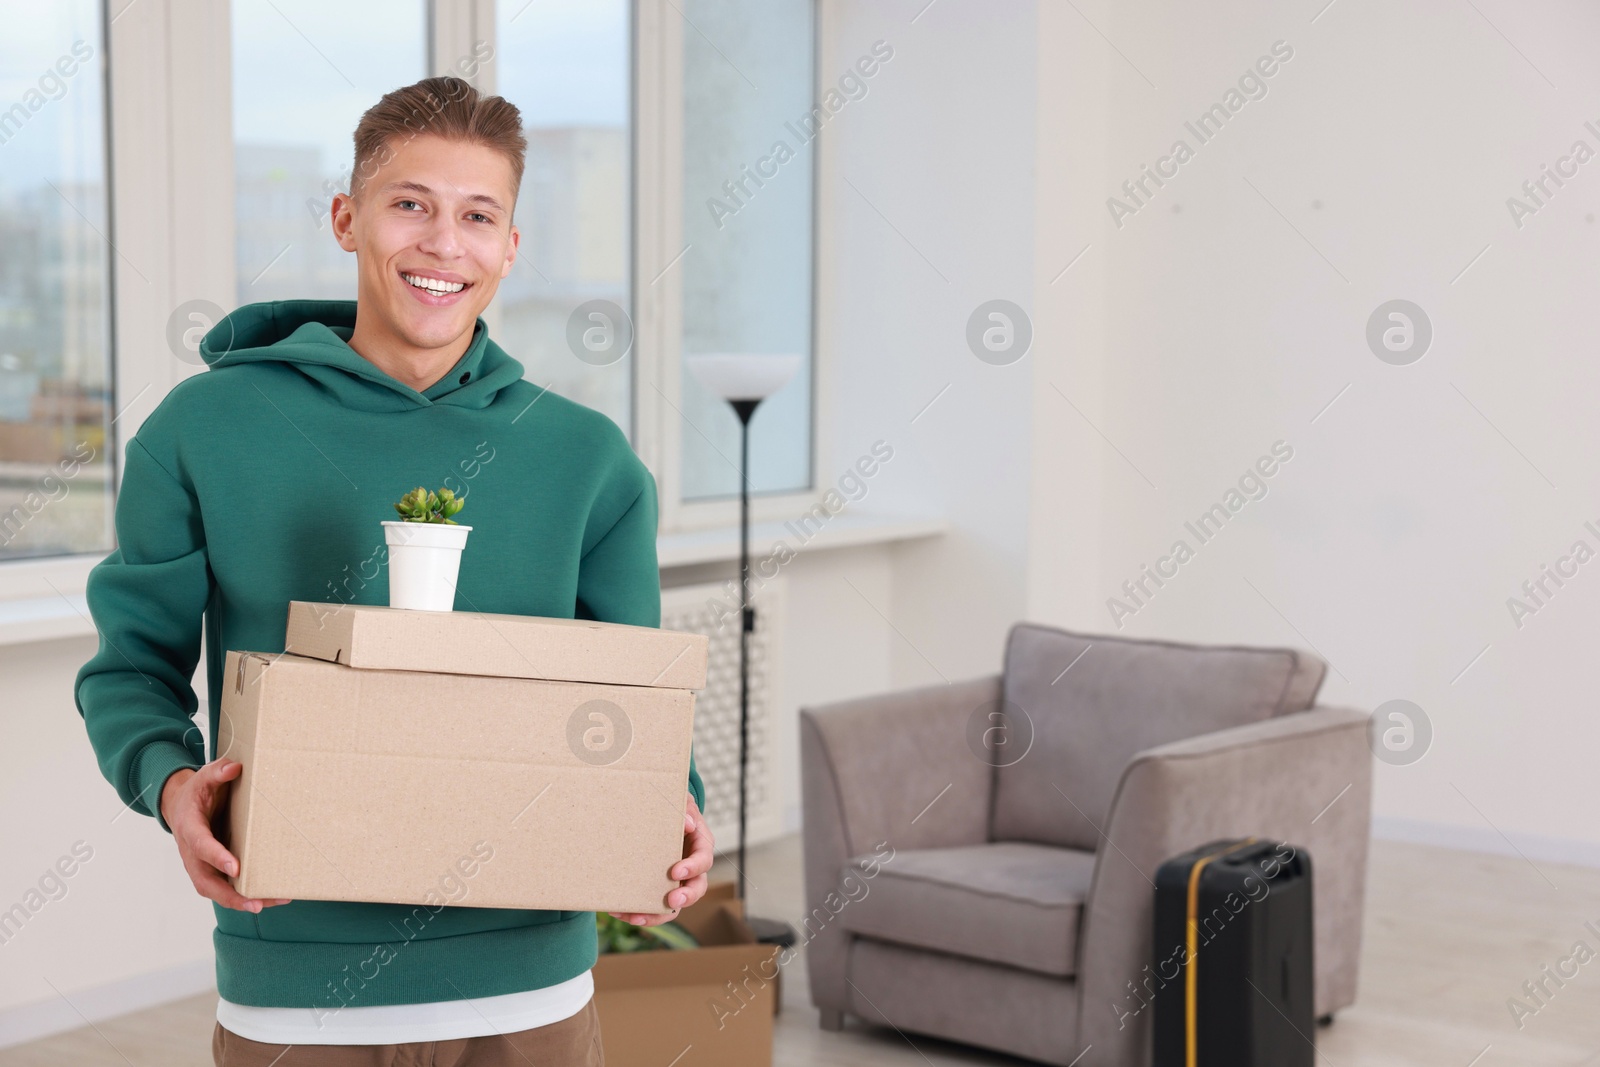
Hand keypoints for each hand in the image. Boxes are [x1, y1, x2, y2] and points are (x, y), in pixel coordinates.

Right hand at [161, 759, 291, 913]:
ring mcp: (201, 864)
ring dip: (241, 900)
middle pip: (205, 881)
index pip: (201, 845)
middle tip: (256, 903)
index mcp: (189, 828)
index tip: (234, 868)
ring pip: (216, 890)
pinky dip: (245, 895)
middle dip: (230, 895)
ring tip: (271, 903)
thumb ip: (218, 771)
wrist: (182, 805)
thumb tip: (235, 767)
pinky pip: (225, 887)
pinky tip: (271, 896)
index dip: (216, 857)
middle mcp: (192, 852)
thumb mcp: (205, 776)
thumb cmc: (198, 791)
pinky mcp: (212, 869)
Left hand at [607, 790, 713, 926]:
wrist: (658, 813)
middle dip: (685, 897)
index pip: (704, 860)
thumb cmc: (672, 808)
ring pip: (675, 906)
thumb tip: (687, 823)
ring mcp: (677, 882)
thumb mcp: (680, 801)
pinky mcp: (660, 889)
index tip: (676, 872)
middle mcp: (692, 868)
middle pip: (697, 888)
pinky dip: (639, 912)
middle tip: (672, 900)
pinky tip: (619, 911)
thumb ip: (684, 809)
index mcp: (700, 846)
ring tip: (637, 917)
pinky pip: (654, 907)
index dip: (693, 868)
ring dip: (658, 914)